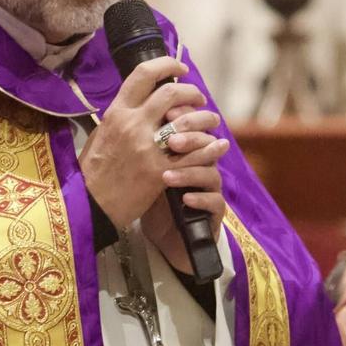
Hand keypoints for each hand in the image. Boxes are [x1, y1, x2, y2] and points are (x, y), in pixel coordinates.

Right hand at [78, 56, 221, 235]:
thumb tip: (139, 102)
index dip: (167, 64)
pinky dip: (208, 148)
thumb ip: (121, 117)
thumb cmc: (93, 172)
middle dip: (192, 92)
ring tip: (211, 121)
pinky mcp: (159, 171)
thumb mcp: (100, 135)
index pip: (144, 74)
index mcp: (117, 113)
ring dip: (205, 118)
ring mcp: (147, 147)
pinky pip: (193, 154)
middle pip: (171, 92)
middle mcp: (132, 124)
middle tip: (199, 100)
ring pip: (187, 121)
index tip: (180, 69)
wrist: (89, 205)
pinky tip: (215, 146)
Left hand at [140, 119, 228, 274]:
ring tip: (167, 177)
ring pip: (211, 173)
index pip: (195, 124)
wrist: (161, 234)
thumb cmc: (150, 197)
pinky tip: (184, 200)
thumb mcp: (142, 166)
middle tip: (171, 142)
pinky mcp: (213, 213)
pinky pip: (215, 202)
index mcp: (188, 151)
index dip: (186, 115)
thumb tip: (130, 110)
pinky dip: (200, 199)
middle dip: (191, 139)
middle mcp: (203, 166)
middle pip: (208, 143)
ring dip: (190, 172)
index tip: (168, 112)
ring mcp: (210, 189)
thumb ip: (142, 142)